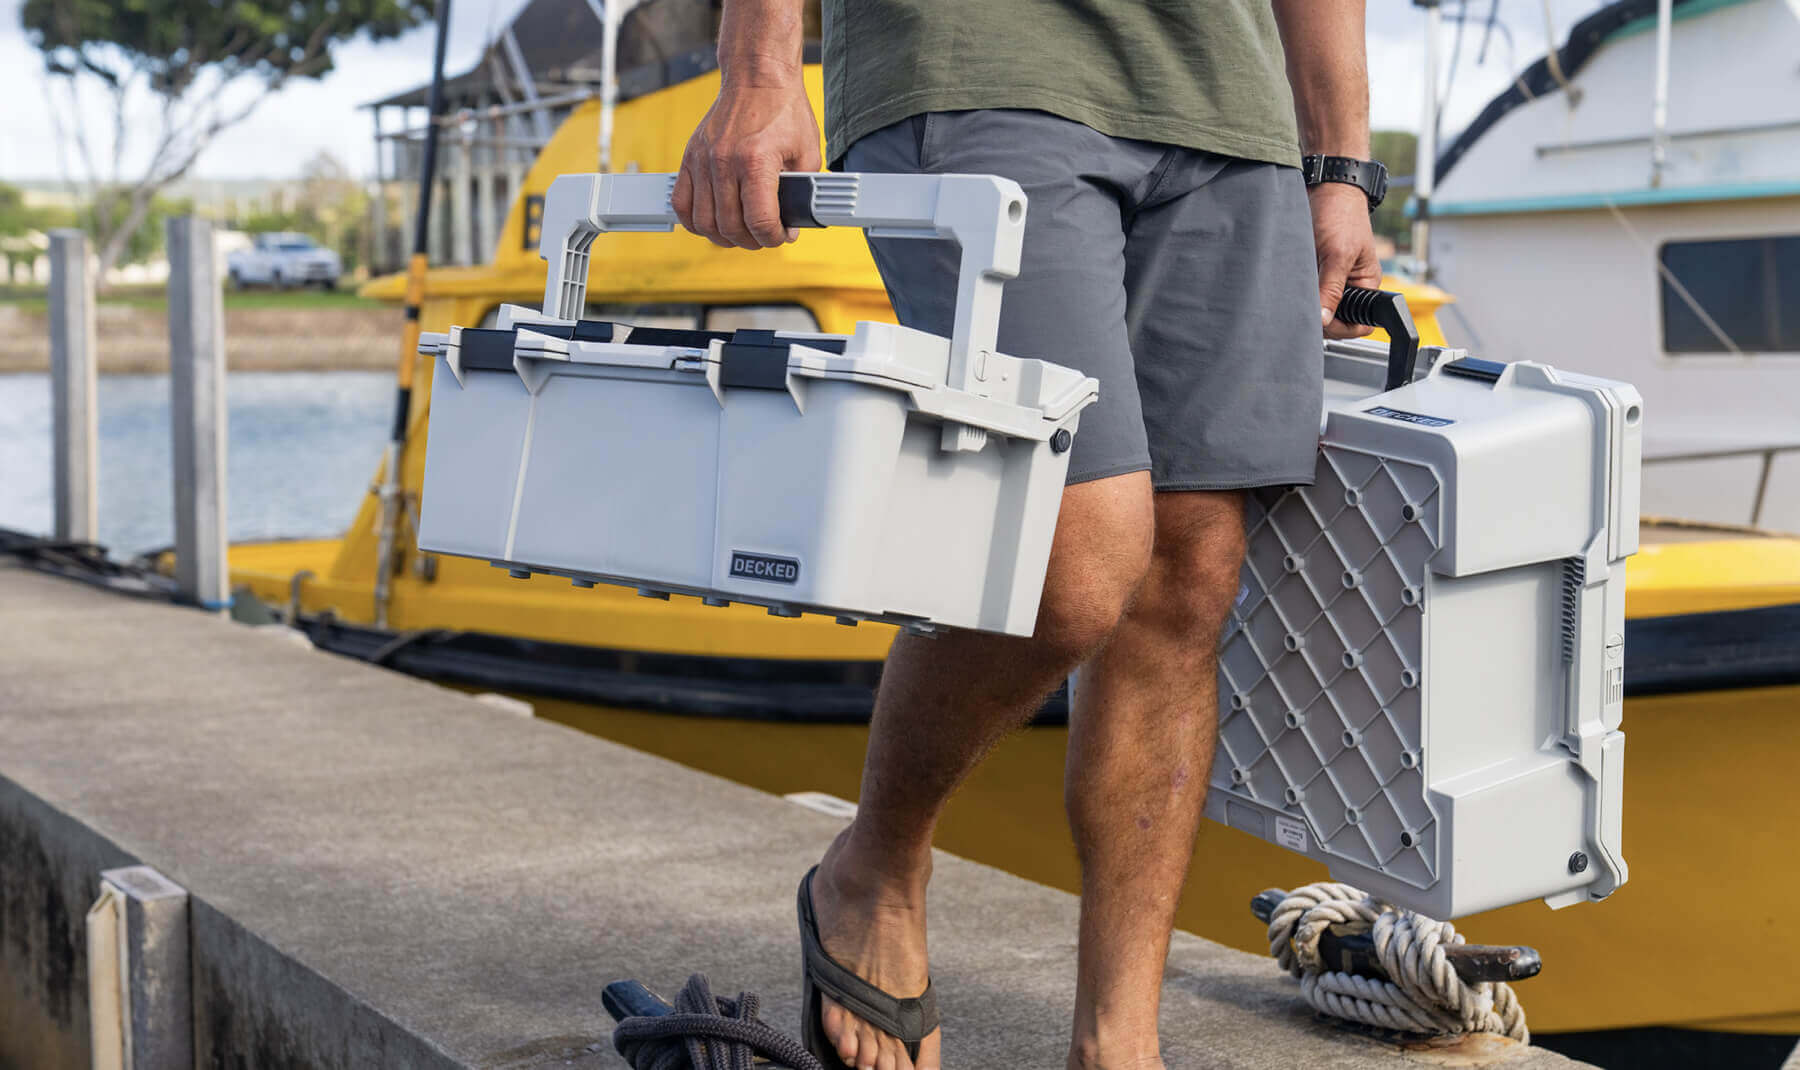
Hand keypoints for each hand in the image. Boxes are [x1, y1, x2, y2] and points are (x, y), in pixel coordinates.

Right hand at [673, 82, 821, 248]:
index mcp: (756, 161)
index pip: (760, 221)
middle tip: (763, 236)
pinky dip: (694, 221)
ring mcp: (703, 160)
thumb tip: (793, 223)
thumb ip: (801, 191)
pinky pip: (681, 203)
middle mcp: (724, 162)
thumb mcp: (807, 152)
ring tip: (740, 233)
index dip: (774, 238)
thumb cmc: (784, 110)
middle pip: (730, 226)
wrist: (758, 77)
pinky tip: (712, 222)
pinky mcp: (690, 157)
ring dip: (723, 236)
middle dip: (752, 241)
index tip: (781, 236)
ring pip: (703, 221)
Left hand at [1308, 183, 1382, 338]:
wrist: (1325, 188)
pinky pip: (1305, 292)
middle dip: (1319, 318)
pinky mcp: (1313, 273)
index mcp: (1366, 284)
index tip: (1320, 323)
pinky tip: (1288, 287)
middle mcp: (1349, 286)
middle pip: (1335, 319)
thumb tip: (1323, 320)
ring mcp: (1330, 280)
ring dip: (1305, 305)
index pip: (1359, 324)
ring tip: (1293, 295)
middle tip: (1300, 309)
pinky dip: (1296, 293)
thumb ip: (1331, 288)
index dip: (1340, 328)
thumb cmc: (1340, 214)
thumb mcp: (1338, 254)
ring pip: (1317, 307)